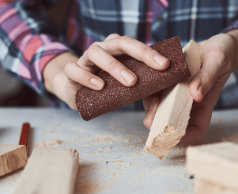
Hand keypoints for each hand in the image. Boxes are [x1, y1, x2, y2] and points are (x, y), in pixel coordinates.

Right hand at [43, 34, 169, 108]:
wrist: (78, 93)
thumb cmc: (107, 88)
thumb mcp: (126, 89)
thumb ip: (142, 95)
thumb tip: (157, 108)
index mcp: (117, 49)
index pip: (134, 44)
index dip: (150, 53)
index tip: (165, 65)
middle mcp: (103, 49)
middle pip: (120, 42)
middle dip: (140, 53)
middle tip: (155, 67)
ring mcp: (86, 58)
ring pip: (96, 52)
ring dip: (115, 66)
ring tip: (130, 82)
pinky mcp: (72, 71)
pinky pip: (75, 69)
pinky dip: (87, 76)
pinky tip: (99, 86)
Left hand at [143, 28, 237, 143]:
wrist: (216, 43)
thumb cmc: (222, 54)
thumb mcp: (217, 61)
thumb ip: (207, 77)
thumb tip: (195, 94)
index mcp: (204, 104)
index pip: (196, 131)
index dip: (184, 137)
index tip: (171, 133)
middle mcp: (189, 102)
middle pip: (173, 122)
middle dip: (159, 124)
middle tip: (150, 116)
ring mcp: (178, 93)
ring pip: (161, 107)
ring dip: (151, 105)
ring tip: (147, 94)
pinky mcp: (170, 82)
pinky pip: (156, 90)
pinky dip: (149, 89)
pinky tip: (146, 80)